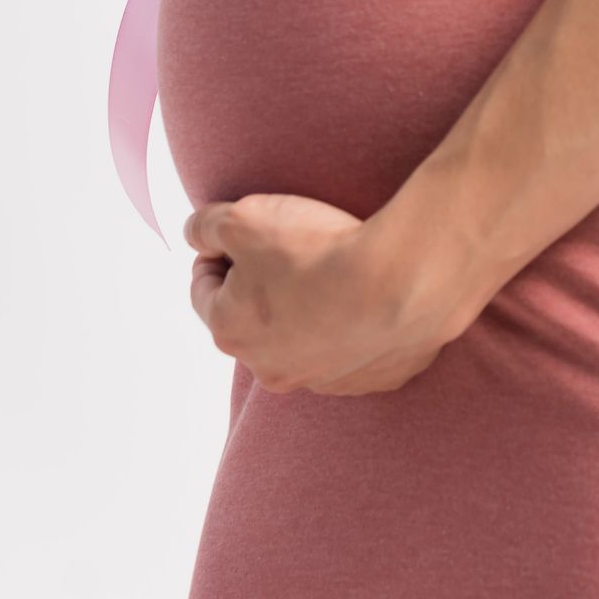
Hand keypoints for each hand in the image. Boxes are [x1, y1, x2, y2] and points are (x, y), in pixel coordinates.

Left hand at [183, 195, 456, 395]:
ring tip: (333, 271)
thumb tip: (196, 233)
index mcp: (232, 331)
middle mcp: (272, 367)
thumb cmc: (317, 251)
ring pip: (304, 340)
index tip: (234, 238)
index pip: (204, 291)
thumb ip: (205, 224)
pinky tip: (370, 294)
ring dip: (309, 310)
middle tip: (288, 250)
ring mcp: (326, 380)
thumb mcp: (242, 218)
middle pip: (254, 321)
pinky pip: (356, 350)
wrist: (402, 277)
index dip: (215, 256)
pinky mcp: (374, 378)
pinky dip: (356, 325)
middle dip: (262, 287)